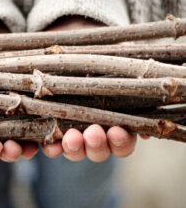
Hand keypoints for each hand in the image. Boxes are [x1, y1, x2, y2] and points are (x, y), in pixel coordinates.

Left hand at [40, 16, 148, 161]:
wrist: (75, 56)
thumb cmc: (102, 64)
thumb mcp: (120, 67)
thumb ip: (134, 82)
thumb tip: (156, 102)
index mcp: (117, 125)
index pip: (123, 143)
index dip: (121, 142)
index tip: (118, 132)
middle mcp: (96, 134)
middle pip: (99, 151)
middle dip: (97, 145)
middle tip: (94, 133)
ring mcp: (75, 133)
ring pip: (76, 150)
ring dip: (74, 147)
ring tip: (71, 137)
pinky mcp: (53, 128)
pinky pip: (52, 145)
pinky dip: (52, 147)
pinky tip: (51, 145)